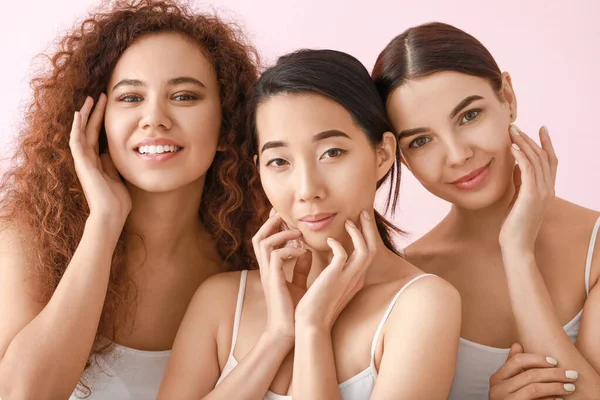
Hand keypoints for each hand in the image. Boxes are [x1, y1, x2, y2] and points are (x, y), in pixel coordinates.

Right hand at [69, 95, 130, 224]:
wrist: (111, 215)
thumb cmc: (117, 201)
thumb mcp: (119, 175)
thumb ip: (114, 163)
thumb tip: (115, 150)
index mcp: (97, 161)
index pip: (98, 135)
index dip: (101, 120)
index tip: (107, 105)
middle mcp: (88, 159)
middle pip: (89, 130)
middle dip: (94, 112)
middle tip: (98, 95)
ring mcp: (84, 161)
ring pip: (81, 132)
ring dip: (85, 115)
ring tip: (89, 99)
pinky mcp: (82, 164)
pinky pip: (77, 142)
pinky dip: (77, 128)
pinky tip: (78, 115)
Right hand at [252, 210, 311, 341]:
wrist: (287, 332)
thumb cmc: (293, 311)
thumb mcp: (298, 284)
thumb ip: (300, 268)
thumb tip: (307, 252)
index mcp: (271, 268)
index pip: (265, 240)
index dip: (271, 226)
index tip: (283, 215)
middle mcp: (266, 269)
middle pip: (258, 237)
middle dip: (270, 223)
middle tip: (285, 215)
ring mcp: (268, 275)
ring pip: (263, 242)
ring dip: (281, 234)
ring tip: (298, 235)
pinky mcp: (273, 281)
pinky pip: (275, 256)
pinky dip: (289, 250)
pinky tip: (303, 252)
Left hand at [295, 210, 376, 330]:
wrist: (310, 325)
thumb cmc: (314, 309)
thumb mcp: (328, 287)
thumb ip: (331, 272)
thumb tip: (325, 256)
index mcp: (355, 281)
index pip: (367, 254)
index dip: (365, 237)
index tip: (358, 224)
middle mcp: (357, 279)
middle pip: (372, 248)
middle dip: (368, 229)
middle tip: (362, 213)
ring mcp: (349, 278)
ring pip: (364, 249)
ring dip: (358, 233)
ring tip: (349, 221)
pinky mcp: (336, 277)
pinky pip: (342, 254)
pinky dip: (337, 244)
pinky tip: (328, 241)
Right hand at [489, 343, 577, 399]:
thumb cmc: (508, 398)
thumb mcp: (506, 382)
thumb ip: (512, 366)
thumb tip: (517, 344)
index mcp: (497, 378)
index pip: (517, 361)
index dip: (537, 359)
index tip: (555, 361)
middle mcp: (498, 389)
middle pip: (529, 375)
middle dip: (554, 374)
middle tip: (572, 374)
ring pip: (534, 389)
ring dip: (556, 387)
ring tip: (570, 387)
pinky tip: (560, 399)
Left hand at [499, 125, 557, 252]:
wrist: (516, 245)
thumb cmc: (514, 224)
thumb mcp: (518, 197)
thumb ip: (520, 181)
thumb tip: (516, 163)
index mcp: (547, 189)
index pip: (551, 161)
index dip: (547, 143)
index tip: (540, 128)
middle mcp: (548, 189)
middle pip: (543, 157)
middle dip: (530, 139)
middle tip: (516, 126)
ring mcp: (541, 192)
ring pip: (536, 160)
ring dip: (523, 143)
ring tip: (511, 132)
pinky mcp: (531, 196)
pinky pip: (527, 170)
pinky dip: (521, 156)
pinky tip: (512, 147)